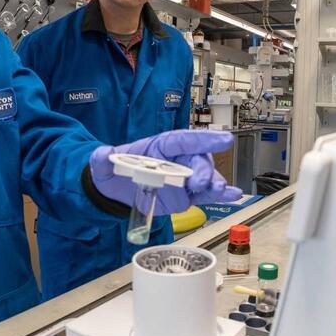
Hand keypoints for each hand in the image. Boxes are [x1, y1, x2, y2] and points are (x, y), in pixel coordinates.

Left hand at [90, 129, 243, 214]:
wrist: (115, 191)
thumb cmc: (114, 171)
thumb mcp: (103, 164)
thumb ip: (102, 159)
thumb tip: (102, 154)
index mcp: (161, 146)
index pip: (184, 140)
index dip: (204, 139)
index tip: (223, 139)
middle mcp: (177, 160)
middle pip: (198, 161)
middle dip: (204, 171)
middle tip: (202, 183)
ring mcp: (185, 178)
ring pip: (206, 178)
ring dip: (215, 183)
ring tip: (220, 191)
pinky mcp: (187, 195)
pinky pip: (206, 195)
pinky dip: (222, 195)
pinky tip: (233, 196)